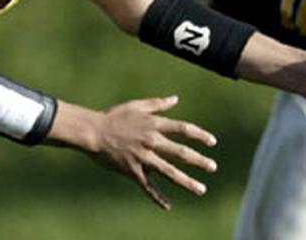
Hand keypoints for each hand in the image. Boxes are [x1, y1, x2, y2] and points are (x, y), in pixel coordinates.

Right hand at [88, 96, 216, 208]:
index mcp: (154, 124)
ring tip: (201, 189)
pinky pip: (147, 186)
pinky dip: (157, 197)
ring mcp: (142, 156)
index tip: (212, 142)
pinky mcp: (132, 170)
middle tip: (213, 167)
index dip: (199, 135)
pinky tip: (167, 206)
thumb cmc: (113, 116)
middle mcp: (151, 141)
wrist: (92, 131)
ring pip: (169, 172)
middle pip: (180, 152)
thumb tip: (175, 99)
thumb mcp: (136, 106)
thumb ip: (157, 104)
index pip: (183, 129)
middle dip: (199, 160)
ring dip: (186, 181)